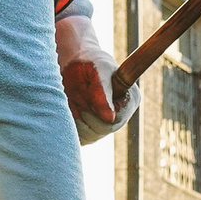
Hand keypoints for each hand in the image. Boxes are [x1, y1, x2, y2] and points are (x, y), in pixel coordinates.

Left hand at [58, 20, 139, 143]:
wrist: (73, 65)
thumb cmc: (90, 62)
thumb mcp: (98, 70)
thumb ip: (103, 92)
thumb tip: (110, 118)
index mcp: (131, 99)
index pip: (116, 120)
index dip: (97, 109)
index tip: (88, 89)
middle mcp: (121, 116)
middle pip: (101, 130)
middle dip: (84, 112)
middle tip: (78, 92)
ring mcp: (106, 126)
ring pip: (88, 136)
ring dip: (75, 116)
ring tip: (75, 97)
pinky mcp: (90, 132)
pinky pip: (78, 137)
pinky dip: (69, 123)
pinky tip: (70, 106)